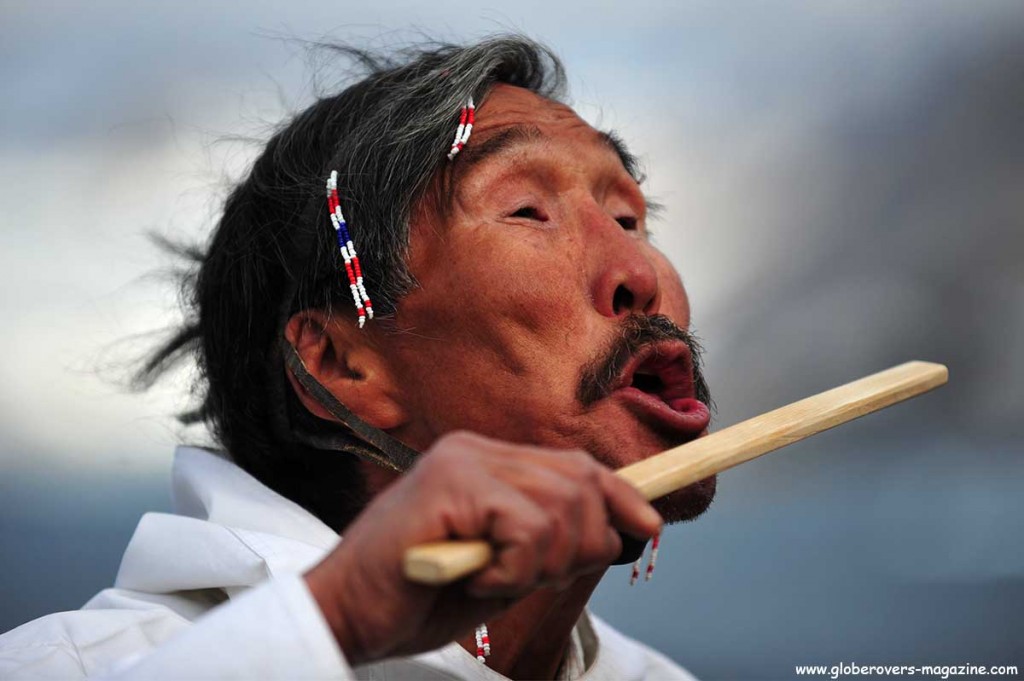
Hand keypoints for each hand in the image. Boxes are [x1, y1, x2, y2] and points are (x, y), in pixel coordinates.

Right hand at [304, 430, 661, 665]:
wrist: (346, 614)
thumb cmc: (421, 596)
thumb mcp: (504, 568)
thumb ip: (548, 542)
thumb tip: (615, 531)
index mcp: (487, 461)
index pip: (575, 465)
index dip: (620, 495)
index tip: (649, 525)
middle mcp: (476, 448)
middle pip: (580, 481)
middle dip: (580, 543)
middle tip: (531, 578)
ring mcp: (462, 460)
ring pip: (561, 506)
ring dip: (541, 563)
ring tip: (492, 580)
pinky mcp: (450, 482)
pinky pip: (527, 528)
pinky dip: (515, 570)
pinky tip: (477, 580)